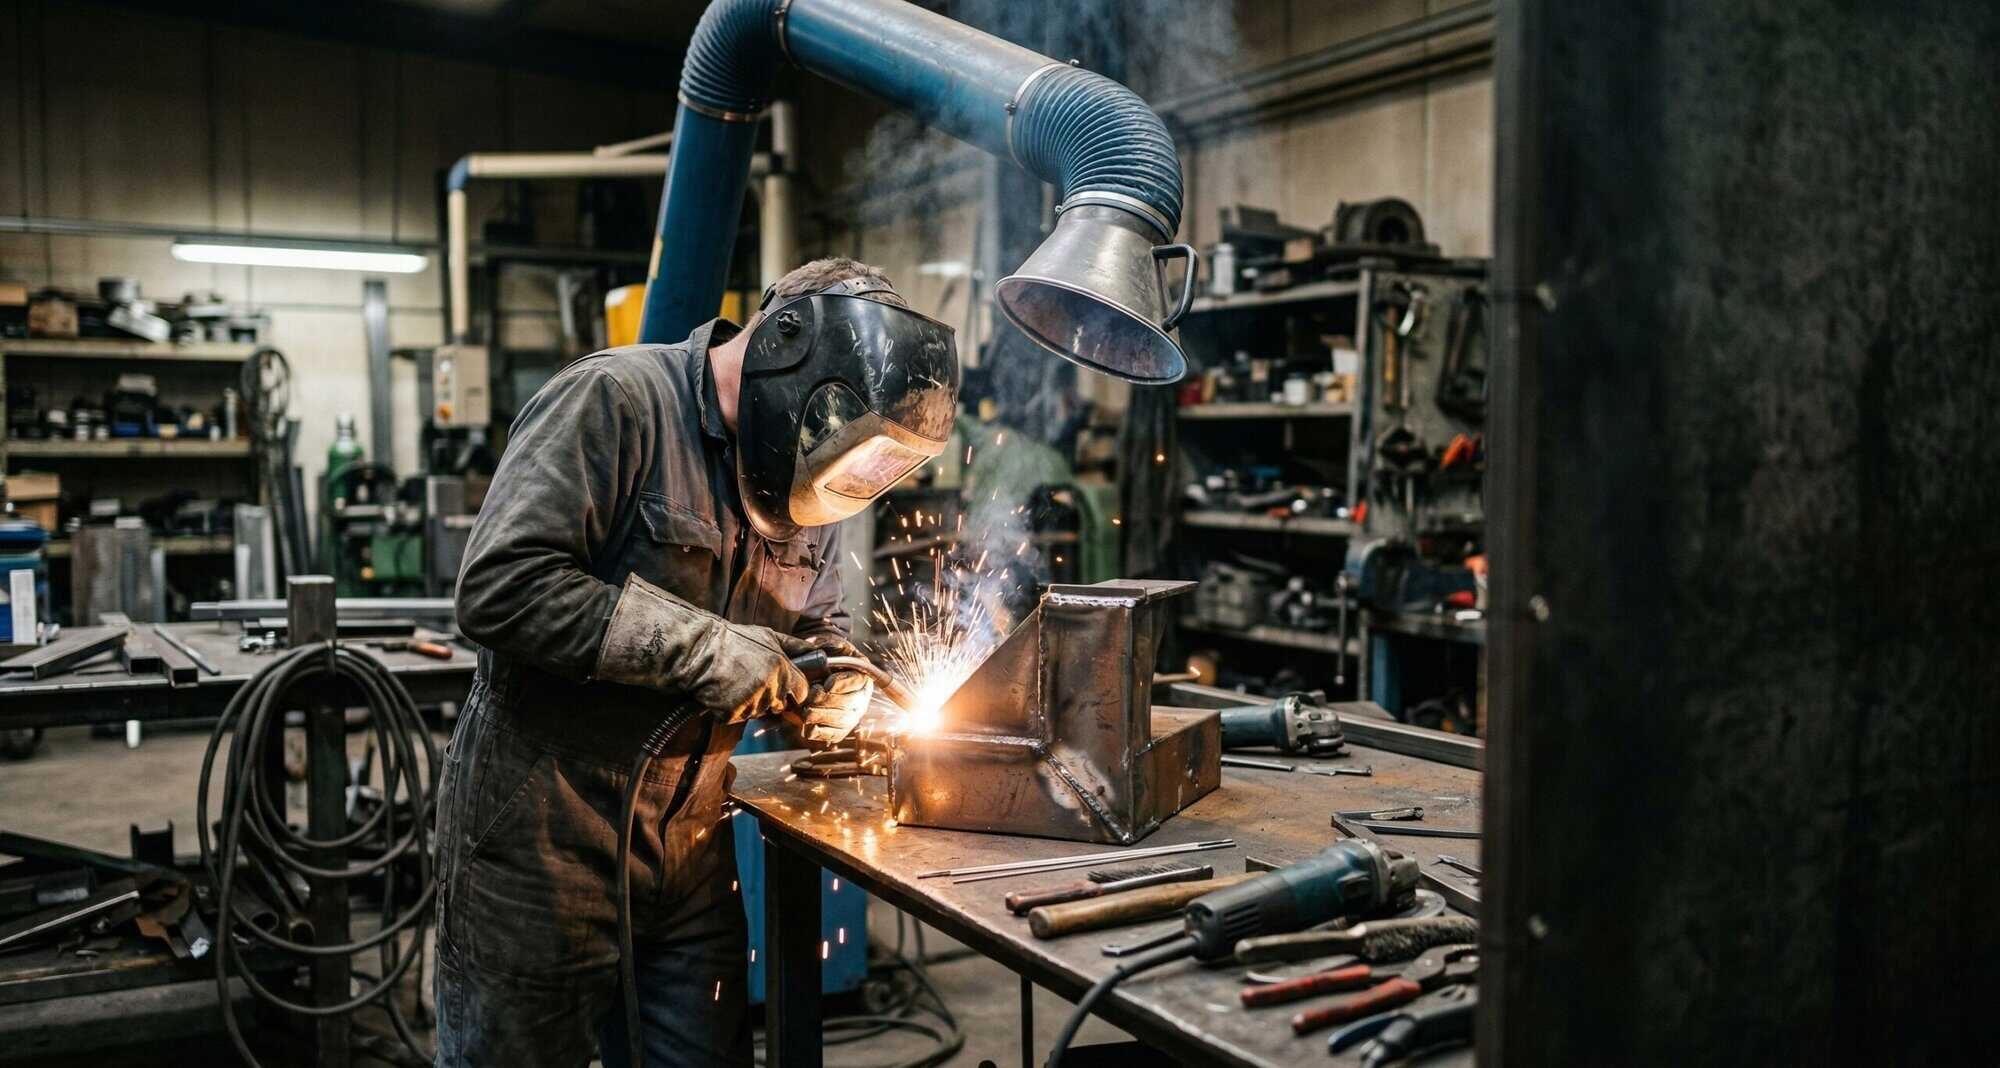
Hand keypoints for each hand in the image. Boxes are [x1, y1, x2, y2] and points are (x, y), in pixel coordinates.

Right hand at [704, 621, 810, 722]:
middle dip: (770, 697)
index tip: (784, 687)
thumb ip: (794, 646)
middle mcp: (770, 687)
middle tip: (751, 681)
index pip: (802, 692)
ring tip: (735, 683)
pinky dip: (731, 710)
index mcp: (782, 669)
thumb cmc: (734, 640)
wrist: (700, 650)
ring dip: (749, 703)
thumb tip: (816, 651)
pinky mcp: (732, 714)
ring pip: (759, 712)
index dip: (794, 691)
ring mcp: (751, 702)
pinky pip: (738, 718)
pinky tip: (723, 692)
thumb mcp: (768, 636)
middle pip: (780, 705)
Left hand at [777, 632, 872, 746]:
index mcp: (861, 676)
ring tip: (806, 711)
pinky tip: (807, 726)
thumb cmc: (823, 659)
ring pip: (841, 720)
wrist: (813, 675)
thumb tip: (824, 646)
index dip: (842, 684)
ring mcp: (852, 715)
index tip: (827, 684)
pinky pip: (833, 735)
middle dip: (828, 701)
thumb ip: (828, 643)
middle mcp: (861, 698)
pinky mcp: (840, 729)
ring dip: (822, 716)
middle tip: (811, 696)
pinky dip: (819, 732)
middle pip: (849, 703)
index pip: (857, 681)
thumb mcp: (828, 647)